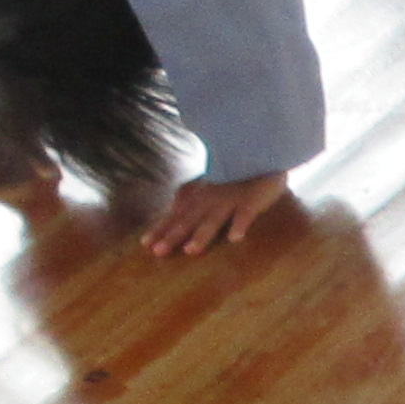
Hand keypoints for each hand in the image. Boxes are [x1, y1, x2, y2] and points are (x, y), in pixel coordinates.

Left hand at [138, 169, 292, 256]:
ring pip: (214, 218)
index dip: (161, 228)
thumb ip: (191, 196)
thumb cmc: (233, 173)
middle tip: (159, 252)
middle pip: (189, 219)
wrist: (259, 152)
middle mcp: (210, 199)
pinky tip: (235, 237)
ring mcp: (230, 200)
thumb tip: (172, 208)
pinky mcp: (252, 200)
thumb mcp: (207, 183)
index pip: (176, 214)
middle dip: (174, 235)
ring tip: (191, 250)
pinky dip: (240, 224)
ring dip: (202, 234)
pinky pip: (245, 213)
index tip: (145, 244)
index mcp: (198, 196)